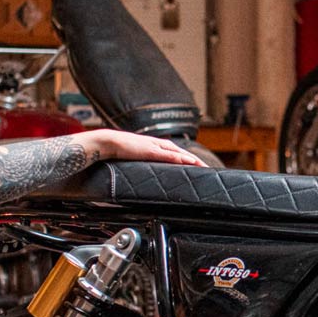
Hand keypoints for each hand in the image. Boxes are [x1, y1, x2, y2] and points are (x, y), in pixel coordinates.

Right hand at [88, 130, 208, 166]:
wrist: (110, 142)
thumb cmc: (121, 150)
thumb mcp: (138, 157)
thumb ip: (147, 163)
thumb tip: (154, 174)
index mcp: (157, 146)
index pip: (178, 153)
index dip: (190, 159)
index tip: (200, 167)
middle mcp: (159, 144)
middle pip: (182, 152)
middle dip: (196, 160)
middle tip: (208, 168)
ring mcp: (155, 146)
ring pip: (178, 153)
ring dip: (191, 159)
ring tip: (202, 166)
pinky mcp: (150, 150)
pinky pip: (167, 154)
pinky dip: (178, 157)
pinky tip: (187, 161)